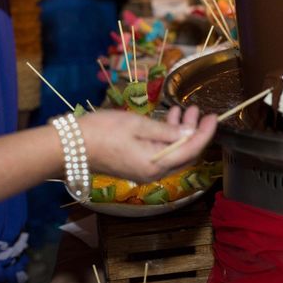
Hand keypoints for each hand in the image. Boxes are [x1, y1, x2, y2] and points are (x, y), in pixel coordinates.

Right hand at [80, 106, 216, 182]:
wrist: (69, 146)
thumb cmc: (103, 131)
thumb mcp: (137, 125)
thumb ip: (166, 131)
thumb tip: (190, 135)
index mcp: (155, 164)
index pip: (191, 151)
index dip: (205, 134)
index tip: (214, 117)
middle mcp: (152, 173)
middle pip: (183, 154)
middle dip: (194, 132)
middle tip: (197, 110)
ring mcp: (143, 171)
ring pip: (171, 152)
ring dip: (180, 132)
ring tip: (184, 110)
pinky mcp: (134, 166)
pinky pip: (159, 153)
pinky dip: (166, 137)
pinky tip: (167, 119)